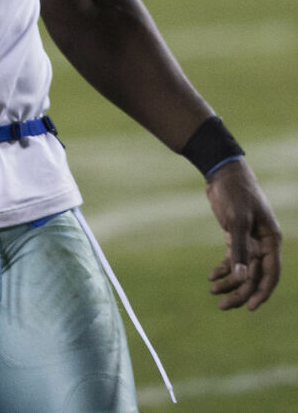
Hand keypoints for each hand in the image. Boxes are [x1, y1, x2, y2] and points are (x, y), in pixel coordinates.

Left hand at [205, 159, 280, 309]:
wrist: (222, 173)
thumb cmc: (235, 193)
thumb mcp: (237, 221)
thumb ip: (239, 250)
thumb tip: (241, 278)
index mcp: (271, 240)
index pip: (271, 273)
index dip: (262, 292)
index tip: (249, 307)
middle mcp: (263, 244)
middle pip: (254, 276)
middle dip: (240, 292)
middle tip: (222, 305)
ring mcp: (249, 241)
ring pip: (242, 270)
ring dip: (229, 283)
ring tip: (213, 292)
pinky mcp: (235, 236)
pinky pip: (232, 260)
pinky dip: (223, 270)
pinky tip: (211, 277)